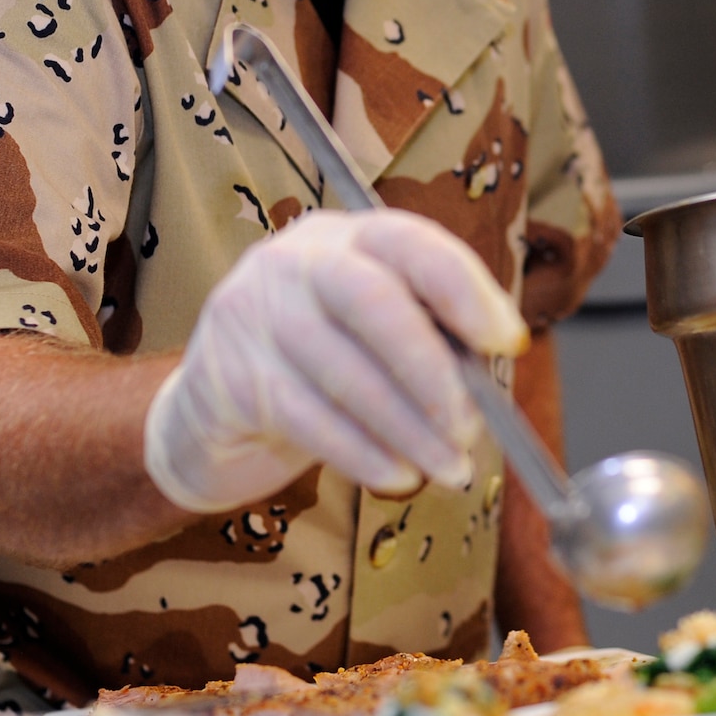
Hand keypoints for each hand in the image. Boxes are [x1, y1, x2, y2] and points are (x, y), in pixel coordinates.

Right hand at [143, 209, 529, 512]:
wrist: (208, 416)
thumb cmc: (315, 369)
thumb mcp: (370, 335)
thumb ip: (428, 334)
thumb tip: (494, 362)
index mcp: (344, 238)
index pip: (409, 242)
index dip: (464, 289)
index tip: (506, 341)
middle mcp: (294, 262)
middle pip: (374, 300)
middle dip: (432, 369)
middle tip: (469, 426)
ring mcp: (253, 315)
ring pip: (346, 372)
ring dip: (408, 430)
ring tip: (448, 467)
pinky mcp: (229, 378)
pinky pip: (309, 420)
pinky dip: (364, 455)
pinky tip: (397, 476)